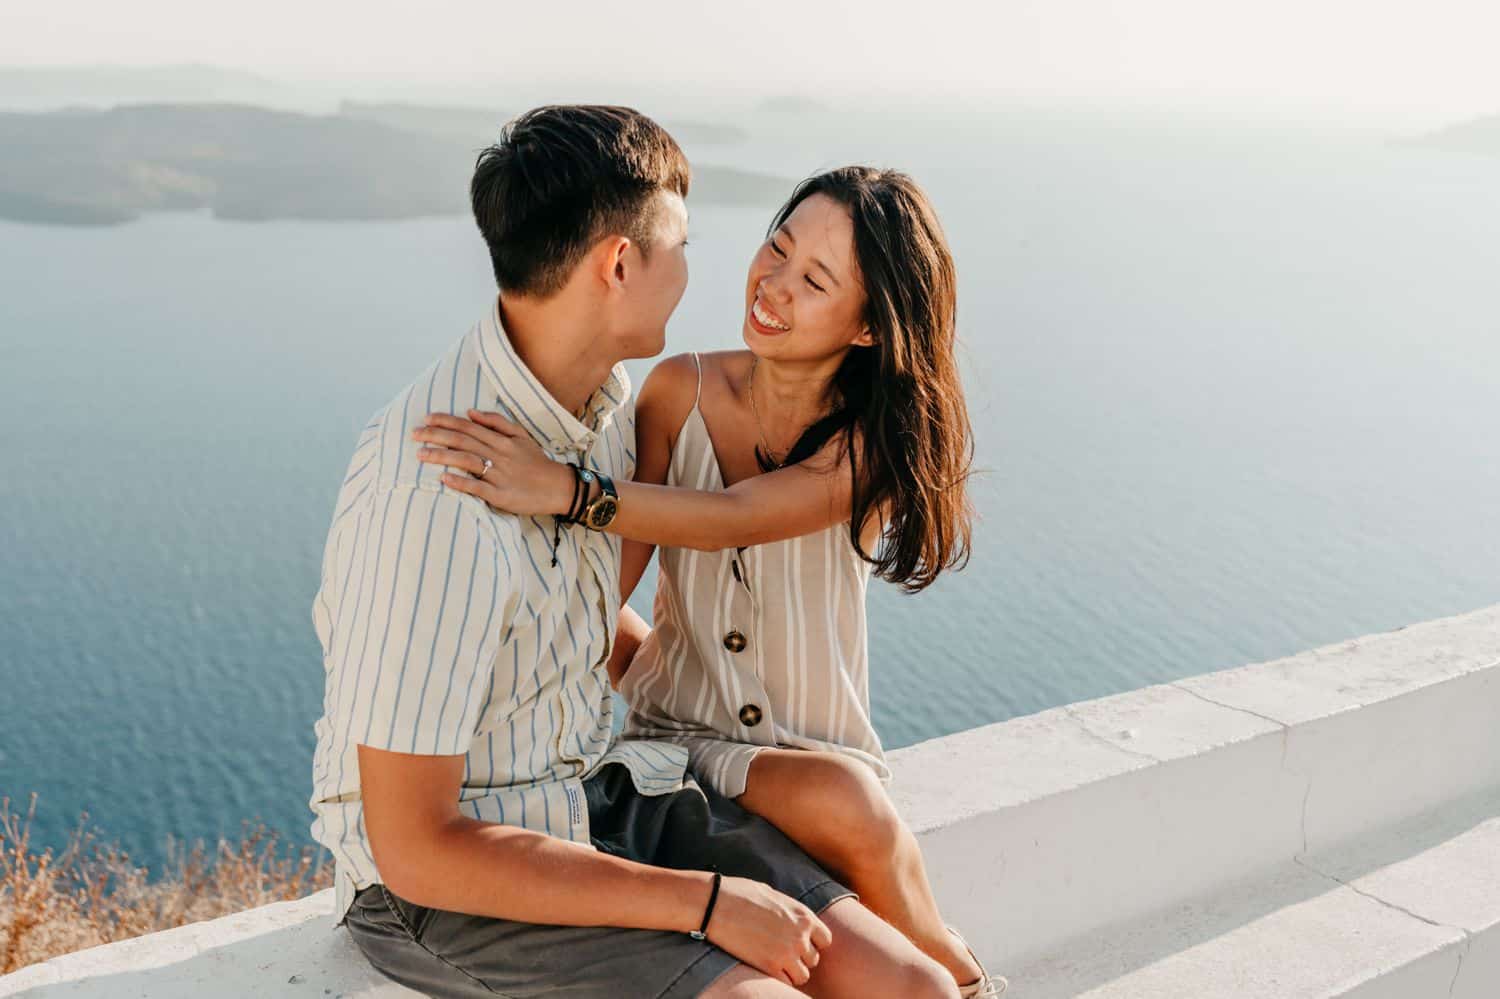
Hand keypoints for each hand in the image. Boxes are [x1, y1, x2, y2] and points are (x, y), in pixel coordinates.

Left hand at [412, 410, 574, 516]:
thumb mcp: (521, 436)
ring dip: (442, 456)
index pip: (468, 427)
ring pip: (466, 461)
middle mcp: (499, 454)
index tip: (426, 419)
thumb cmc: (537, 462)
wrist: (558, 487)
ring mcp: (499, 475)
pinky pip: (477, 487)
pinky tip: (443, 478)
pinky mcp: (501, 495)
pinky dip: (460, 482)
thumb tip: (470, 412)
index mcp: (502, 440)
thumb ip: (497, 422)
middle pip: (463, 441)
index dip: (446, 421)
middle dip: (436, 436)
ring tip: (420, 455)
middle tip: (414, 435)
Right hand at [703, 875, 832, 987]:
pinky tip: (765, 968)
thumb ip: (790, 912)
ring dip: (790, 971)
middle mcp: (800, 936)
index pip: (825, 940)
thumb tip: (792, 920)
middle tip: (780, 952)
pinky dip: (778, 978)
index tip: (798, 943)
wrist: (716, 904)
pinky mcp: (770, 966)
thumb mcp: (774, 896)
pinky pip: (785, 983)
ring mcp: (787, 953)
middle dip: (800, 958)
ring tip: (773, 962)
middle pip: (813, 959)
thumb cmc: (741, 894)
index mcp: (804, 916)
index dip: (812, 943)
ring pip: (802, 975)